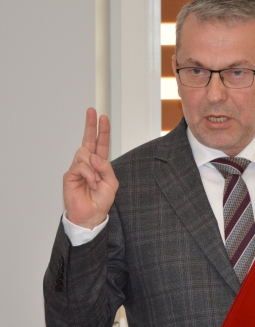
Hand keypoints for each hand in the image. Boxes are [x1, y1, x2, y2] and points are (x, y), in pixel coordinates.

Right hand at [63, 108, 118, 228]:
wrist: (91, 215)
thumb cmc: (101, 200)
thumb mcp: (112, 183)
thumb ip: (106, 168)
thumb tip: (95, 156)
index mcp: (99, 164)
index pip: (100, 144)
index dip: (101, 131)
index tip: (102, 117)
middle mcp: (88, 163)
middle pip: (88, 141)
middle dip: (90, 125)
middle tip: (92, 111)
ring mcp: (78, 168)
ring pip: (85, 154)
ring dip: (95, 168)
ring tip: (96, 182)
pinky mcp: (70, 175)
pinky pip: (81, 167)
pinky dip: (89, 175)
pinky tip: (91, 183)